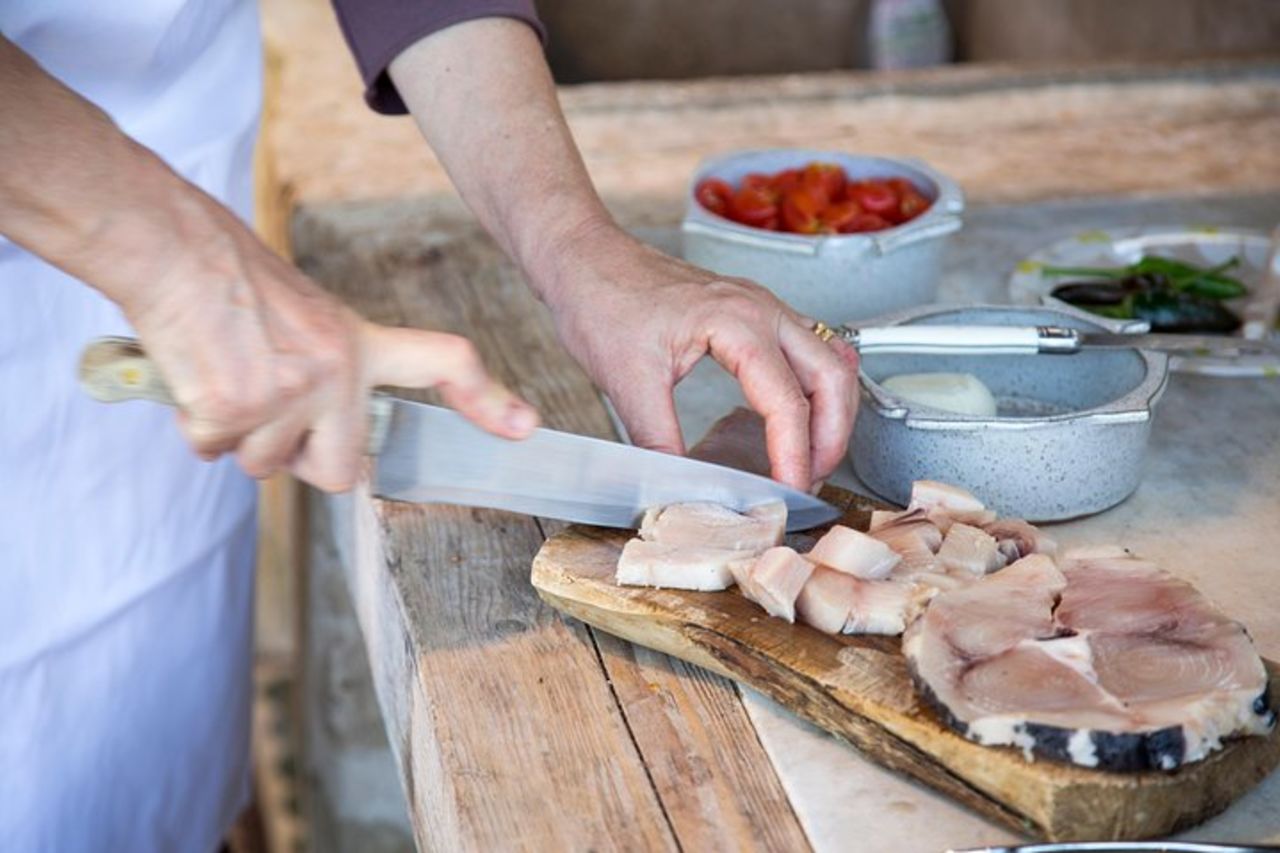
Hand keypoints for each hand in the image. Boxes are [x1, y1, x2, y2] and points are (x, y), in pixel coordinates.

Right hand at [120, 201, 537, 491]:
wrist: (171, 249)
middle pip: (340, 473)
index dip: (485, 398)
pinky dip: (198, 426)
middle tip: (269, 412)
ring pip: (267, 466)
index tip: (523, 425)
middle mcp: (337, 371)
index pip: (443, 362)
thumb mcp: (305, 312)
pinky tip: (198, 375)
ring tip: (226, 373)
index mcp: (360, 342)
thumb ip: (331, 366)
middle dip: (301, 460)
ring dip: (240, 437)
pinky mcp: (236, 408)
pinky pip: (215, 450)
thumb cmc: (229, 276)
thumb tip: (328, 432)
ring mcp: (290, 393)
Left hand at [536, 221, 857, 490]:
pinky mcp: (754, 313)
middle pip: (831, 379)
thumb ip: (658, 440)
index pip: (788, 402)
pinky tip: (808, 414)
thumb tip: (681, 489)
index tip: (789, 493)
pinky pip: (810, 349)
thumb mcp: (626, 381)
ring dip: (832, 414)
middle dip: (831, 438)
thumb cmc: (603, 300)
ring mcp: (763, 307)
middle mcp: (762, 309)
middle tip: (809, 482)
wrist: (586, 258)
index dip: (793, 457)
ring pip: (830, 362)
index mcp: (738, 322)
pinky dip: (819, 387)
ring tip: (811, 459)